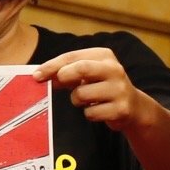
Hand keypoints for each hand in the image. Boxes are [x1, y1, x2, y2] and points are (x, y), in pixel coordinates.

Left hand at [38, 47, 152, 131]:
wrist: (134, 106)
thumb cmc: (103, 86)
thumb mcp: (88, 74)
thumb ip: (68, 71)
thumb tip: (42, 75)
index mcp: (104, 55)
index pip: (73, 56)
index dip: (52, 66)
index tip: (36, 75)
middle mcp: (114, 69)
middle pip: (81, 68)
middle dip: (64, 76)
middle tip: (57, 84)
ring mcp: (119, 89)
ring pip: (82, 94)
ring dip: (77, 100)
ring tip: (87, 100)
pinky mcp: (121, 109)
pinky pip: (91, 113)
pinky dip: (89, 114)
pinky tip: (99, 110)